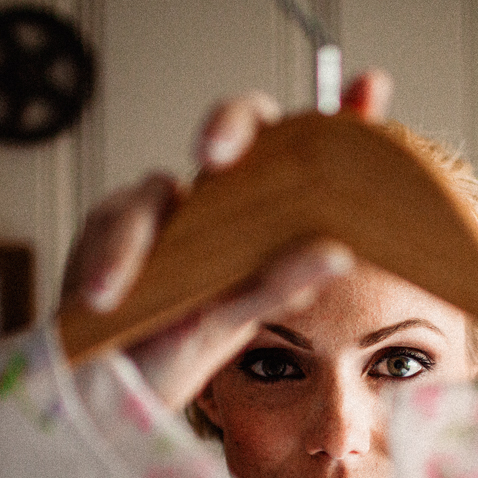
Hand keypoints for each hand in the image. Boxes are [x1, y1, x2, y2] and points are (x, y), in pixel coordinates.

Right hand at [59, 71, 392, 409]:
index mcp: (260, 217)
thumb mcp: (236, 317)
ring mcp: (163, 209)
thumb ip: (282, 278)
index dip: (341, 112)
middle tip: (217, 154)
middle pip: (234, 129)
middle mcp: (216, 200)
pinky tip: (104, 292)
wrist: (109, 391)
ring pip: (158, 186)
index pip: (304, 153)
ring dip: (144, 234)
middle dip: (228, 126)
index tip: (373, 86)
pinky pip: (113, 222)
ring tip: (133, 279)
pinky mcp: (111, 225)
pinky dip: (111, 257)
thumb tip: (339, 253)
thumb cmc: (175, 352)